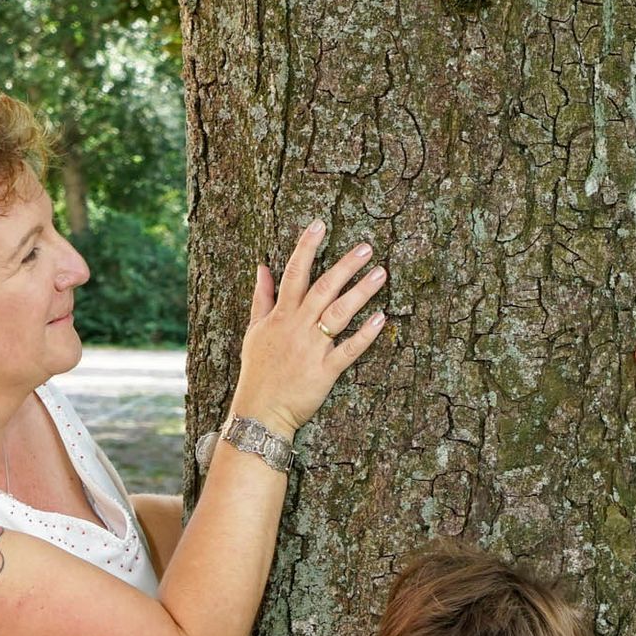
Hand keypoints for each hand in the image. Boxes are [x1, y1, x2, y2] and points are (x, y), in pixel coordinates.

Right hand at [229, 220, 389, 436]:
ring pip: (339, 313)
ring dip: (361, 292)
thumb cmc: (258, 371)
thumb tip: (263, 268)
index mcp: (281, 315)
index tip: (319, 224)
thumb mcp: (254, 330)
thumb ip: (261, 298)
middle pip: (324, 288)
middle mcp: (297, 327)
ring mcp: (312, 348)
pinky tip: (382, 318)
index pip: (294, 273)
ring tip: (381, 273)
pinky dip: (365, 335)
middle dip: (345, 265)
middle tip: (366, 247)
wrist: (259, 411)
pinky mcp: (325, 371)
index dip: (306, 247)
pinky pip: (348, 349)